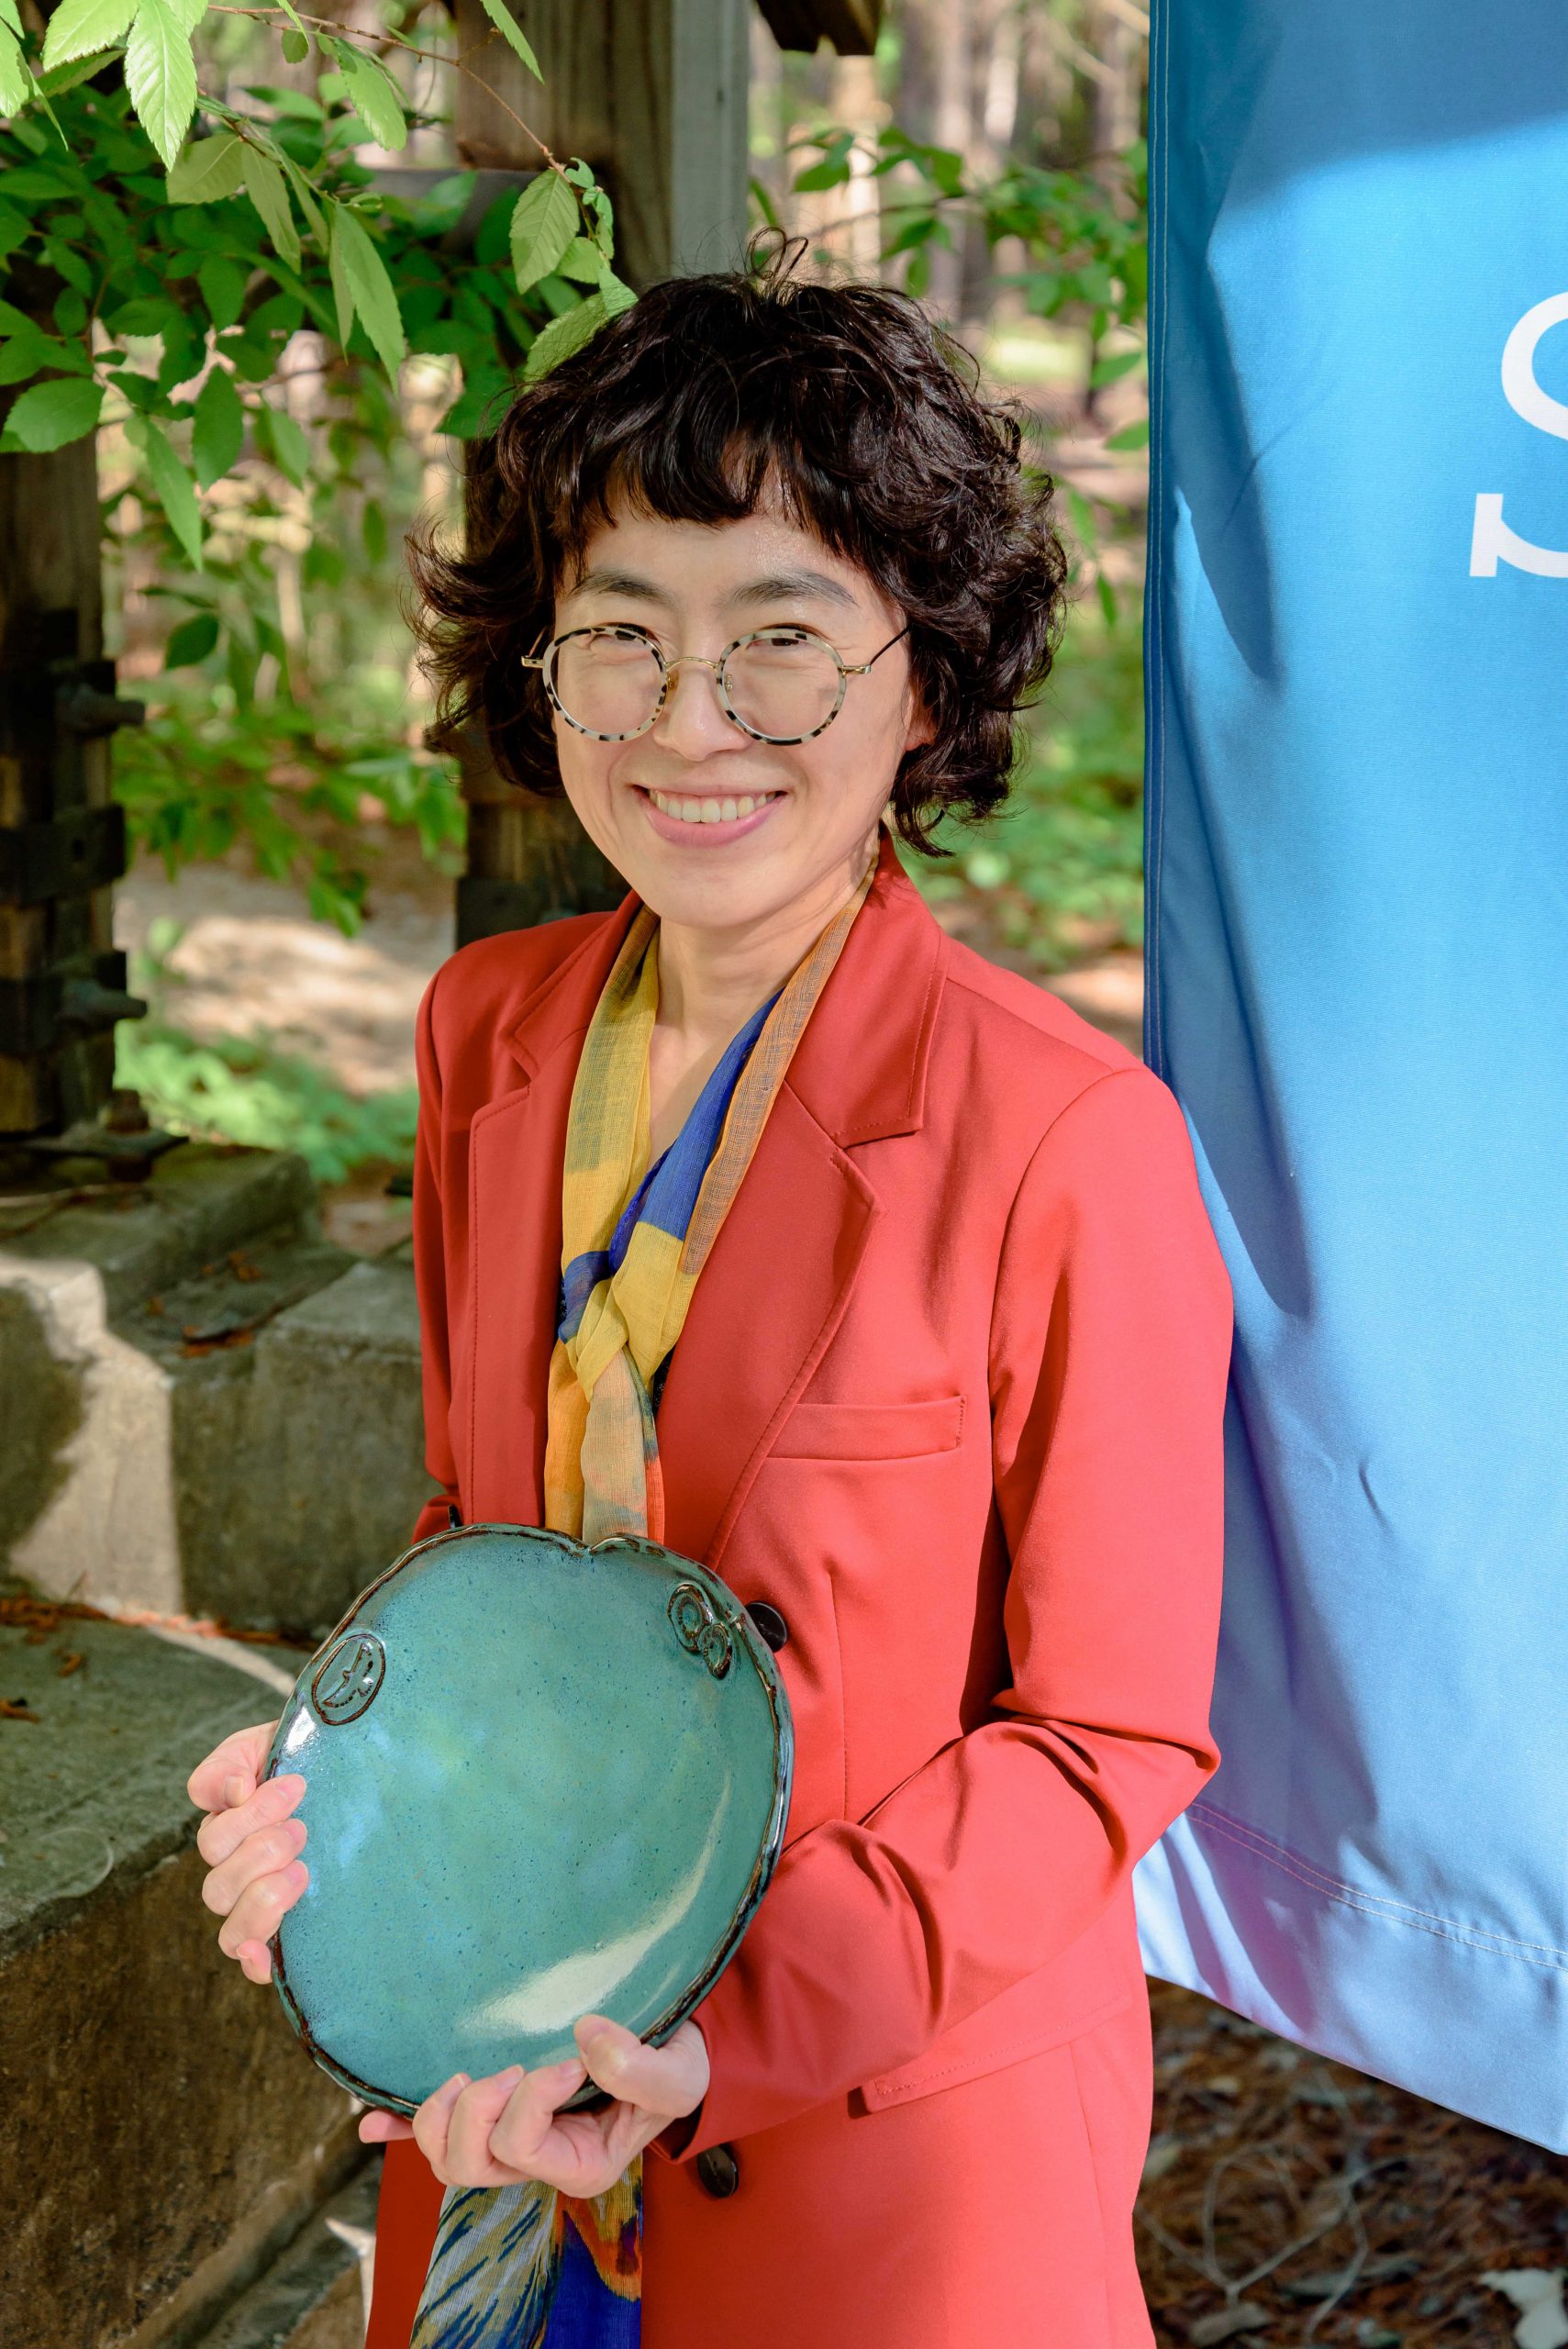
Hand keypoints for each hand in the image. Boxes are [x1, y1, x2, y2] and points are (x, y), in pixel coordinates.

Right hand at [187, 1719, 305, 1983]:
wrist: (354, 1775)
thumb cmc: (311, 1759)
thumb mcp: (270, 1745)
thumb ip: (234, 1761)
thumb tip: (233, 1791)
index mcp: (227, 1823)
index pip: (213, 1835)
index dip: (247, 1815)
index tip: (296, 1786)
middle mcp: (234, 1866)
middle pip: (217, 1884)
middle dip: (260, 1853)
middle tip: (301, 1829)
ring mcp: (256, 1900)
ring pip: (230, 1925)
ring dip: (263, 1899)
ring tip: (302, 1871)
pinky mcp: (282, 1928)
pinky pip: (252, 1959)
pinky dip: (254, 1962)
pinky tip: (265, 1955)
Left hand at [359, 2013, 710, 2197]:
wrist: (673, 2053)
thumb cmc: (676, 2068)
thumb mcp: (676, 2073)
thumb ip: (639, 2066)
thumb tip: (583, 2036)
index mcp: (578, 2165)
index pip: (521, 2146)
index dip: (531, 2098)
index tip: (569, 2059)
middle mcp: (537, 2162)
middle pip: (467, 2164)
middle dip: (475, 2109)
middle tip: (510, 2066)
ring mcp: (511, 2142)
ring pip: (444, 2156)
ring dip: (438, 2115)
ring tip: (466, 2076)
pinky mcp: (497, 2114)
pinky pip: (434, 2135)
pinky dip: (399, 2128)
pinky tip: (370, 2121)